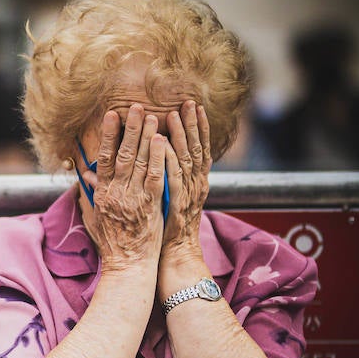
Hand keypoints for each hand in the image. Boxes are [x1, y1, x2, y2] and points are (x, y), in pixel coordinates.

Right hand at [89, 104, 166, 272]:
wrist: (128, 266)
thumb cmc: (112, 243)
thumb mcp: (95, 217)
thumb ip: (91, 194)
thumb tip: (85, 176)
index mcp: (102, 194)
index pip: (105, 158)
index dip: (108, 135)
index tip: (111, 115)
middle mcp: (115, 192)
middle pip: (123, 154)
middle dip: (130, 128)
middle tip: (135, 106)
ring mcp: (133, 198)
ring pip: (139, 161)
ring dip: (146, 136)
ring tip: (152, 115)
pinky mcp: (149, 204)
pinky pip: (154, 176)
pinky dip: (158, 157)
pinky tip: (162, 140)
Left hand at [161, 100, 209, 258]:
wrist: (175, 255)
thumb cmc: (168, 227)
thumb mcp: (170, 198)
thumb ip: (167, 178)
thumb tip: (160, 160)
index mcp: (195, 182)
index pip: (199, 149)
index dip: (197, 128)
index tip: (194, 107)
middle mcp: (196, 185)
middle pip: (196, 148)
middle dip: (192, 124)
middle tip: (189, 101)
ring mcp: (188, 194)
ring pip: (187, 159)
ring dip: (180, 135)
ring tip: (175, 114)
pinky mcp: (177, 204)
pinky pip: (174, 178)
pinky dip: (169, 160)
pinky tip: (163, 145)